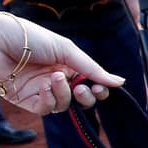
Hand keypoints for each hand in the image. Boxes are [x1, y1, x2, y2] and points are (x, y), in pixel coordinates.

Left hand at [0, 13, 122, 113]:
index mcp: (68, 65)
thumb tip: (120, 82)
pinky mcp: (27, 100)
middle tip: (82, 89)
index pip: (91, 84)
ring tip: (54, 79)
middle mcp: (57, 79)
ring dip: (64, 94)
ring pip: (65, 105)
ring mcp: (42, 90)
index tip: (100, 88)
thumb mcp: (66, 49)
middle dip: (86, 97)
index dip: (99, 89)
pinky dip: (50, 101)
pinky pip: (46, 110)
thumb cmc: (28, 37)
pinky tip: (44, 88)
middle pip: (82, 100)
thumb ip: (92, 68)